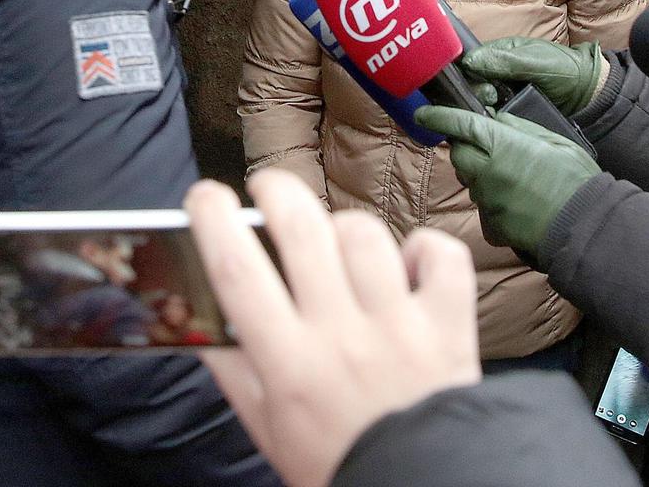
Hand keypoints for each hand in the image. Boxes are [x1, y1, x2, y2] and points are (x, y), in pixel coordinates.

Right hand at [187, 171, 480, 486]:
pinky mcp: (448, 324)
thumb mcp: (268, 427)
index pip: (238, 272)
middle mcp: (341, 337)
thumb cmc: (338, 459)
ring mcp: (399, 327)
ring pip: (365, 236)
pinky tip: (407, 265)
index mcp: (289, 364)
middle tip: (268, 190)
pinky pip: (438, 255)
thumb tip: (200, 318)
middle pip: (303, 232)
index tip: (205, 196)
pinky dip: (423, 247)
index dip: (214, 221)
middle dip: (278, 193)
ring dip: (345, 225)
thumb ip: (235, 370)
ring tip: (338, 239)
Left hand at [416, 106, 601, 258]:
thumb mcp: (553, 140)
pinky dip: (494, 203)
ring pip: (471, 182)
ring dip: (483, 176)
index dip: (437, 116)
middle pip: (458, 154)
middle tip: (490, 149)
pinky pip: (484, 208)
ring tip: (516, 180)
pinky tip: (519, 204)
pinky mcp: (491, 225)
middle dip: (466, 149)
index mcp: (501, 144)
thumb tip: (496, 119)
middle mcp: (486, 171)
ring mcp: (486, 200)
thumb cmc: (575, 179)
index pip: (458, 124)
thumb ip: (518, 128)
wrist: (585, 225)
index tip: (423, 113)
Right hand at [460, 36, 606, 117]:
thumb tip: (470, 61)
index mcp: (500, 52)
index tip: (482, 85)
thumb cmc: (563, 70)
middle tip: (492, 97)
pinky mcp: (508, 110)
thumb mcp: (534, 61)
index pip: (470, 61)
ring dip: (481, 105)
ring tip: (495, 107)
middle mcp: (497, 71)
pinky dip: (490, 117)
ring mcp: (502, 92)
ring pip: (478, 99)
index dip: (469, 73)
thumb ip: (504, 60)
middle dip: (477, 90)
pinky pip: (490, 113)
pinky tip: (494, 119)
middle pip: (471, 82)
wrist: (587, 96)